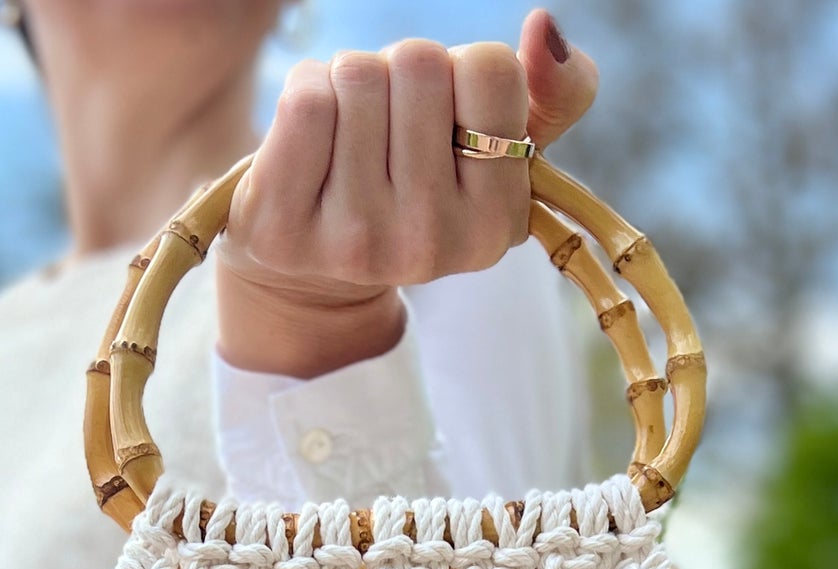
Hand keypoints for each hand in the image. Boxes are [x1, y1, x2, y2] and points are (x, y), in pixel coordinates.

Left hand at [214, 10, 598, 379]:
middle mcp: (431, 246)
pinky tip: (308, 142)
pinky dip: (304, 89)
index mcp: (496, 224)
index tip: (444, 123)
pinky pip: (306, 98)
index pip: (490, 70)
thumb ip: (552, 94)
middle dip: (398, 76)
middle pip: (420, 63)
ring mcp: (356, 244)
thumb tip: (545, 28)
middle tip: (386, 130)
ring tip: (347, 138)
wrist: (309, 271)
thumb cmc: (410, 187)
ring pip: (359, 75)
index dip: (460, 73)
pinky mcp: (285, 231)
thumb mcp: (494, 152)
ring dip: (347, 84)